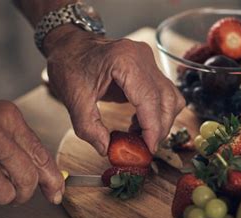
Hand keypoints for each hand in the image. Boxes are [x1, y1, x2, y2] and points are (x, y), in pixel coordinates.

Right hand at [0, 98, 63, 205]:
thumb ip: (23, 150)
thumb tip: (48, 182)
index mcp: (10, 117)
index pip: (41, 154)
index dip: (52, 179)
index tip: (56, 192)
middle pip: (29, 177)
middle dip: (23, 191)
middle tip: (13, 189)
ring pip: (10, 190)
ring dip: (1, 194)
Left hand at [44, 25, 184, 153]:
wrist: (69, 46)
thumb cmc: (69, 65)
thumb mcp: (74, 100)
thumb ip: (89, 128)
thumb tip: (106, 149)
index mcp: (124, 61)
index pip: (150, 100)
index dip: (152, 128)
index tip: (149, 149)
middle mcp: (142, 58)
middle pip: (167, 99)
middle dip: (159, 128)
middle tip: (143, 148)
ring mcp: (148, 61)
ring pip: (171, 97)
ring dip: (160, 121)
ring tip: (139, 136)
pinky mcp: (149, 69)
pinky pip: (163, 94)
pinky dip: (156, 113)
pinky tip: (138, 123)